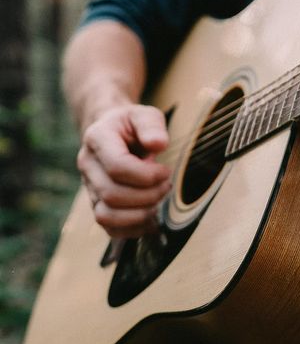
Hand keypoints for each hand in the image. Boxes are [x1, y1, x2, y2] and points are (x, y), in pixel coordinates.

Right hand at [78, 104, 171, 237]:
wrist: (114, 132)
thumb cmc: (133, 125)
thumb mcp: (145, 115)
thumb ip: (152, 125)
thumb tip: (158, 145)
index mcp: (97, 139)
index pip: (117, 167)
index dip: (146, 175)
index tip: (166, 171)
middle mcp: (88, 165)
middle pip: (112, 194)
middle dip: (147, 195)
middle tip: (167, 186)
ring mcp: (90, 187)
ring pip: (106, 216)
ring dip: (139, 215)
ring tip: (159, 201)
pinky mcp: (98, 204)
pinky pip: (110, 228)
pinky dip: (133, 228)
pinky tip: (152, 217)